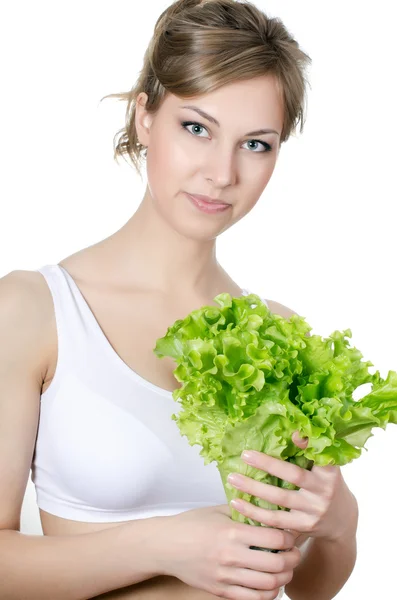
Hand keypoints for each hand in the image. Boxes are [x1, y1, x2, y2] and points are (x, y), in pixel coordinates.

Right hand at [156, 503, 300, 599]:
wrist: (165, 545)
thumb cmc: (191, 524)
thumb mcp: (218, 510)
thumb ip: (244, 510)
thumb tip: (268, 507)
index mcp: (231, 532)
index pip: (274, 537)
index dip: (289, 537)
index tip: (292, 534)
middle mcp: (230, 556)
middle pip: (276, 564)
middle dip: (292, 559)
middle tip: (295, 553)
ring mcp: (225, 577)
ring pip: (268, 585)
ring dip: (284, 578)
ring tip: (285, 569)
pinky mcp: (220, 591)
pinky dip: (268, 594)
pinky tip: (270, 584)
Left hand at [227, 431, 358, 544]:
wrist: (341, 521)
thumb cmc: (326, 485)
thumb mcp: (326, 467)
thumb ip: (312, 451)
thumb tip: (293, 431)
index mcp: (330, 472)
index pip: (320, 456)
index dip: (309, 445)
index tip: (293, 434)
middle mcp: (324, 491)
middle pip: (293, 476)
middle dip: (267, 465)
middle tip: (244, 454)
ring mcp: (313, 512)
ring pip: (279, 500)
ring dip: (254, 489)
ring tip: (233, 479)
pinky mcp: (303, 527)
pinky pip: (275, 521)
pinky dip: (254, 513)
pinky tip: (237, 503)